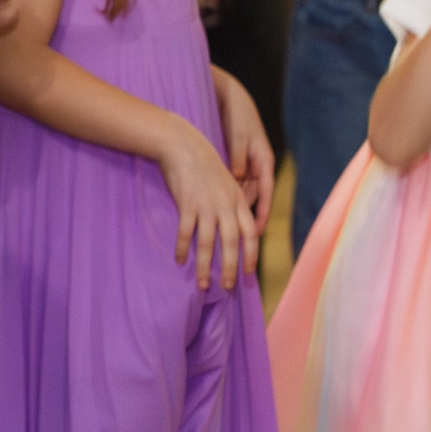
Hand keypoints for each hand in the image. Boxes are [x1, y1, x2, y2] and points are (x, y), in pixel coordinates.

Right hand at [155, 114, 255, 290]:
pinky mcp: (187, 203)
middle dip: (231, 267)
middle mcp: (225, 204)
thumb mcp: (225, 182)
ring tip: (203, 284)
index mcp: (237, 199)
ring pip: (209, 242)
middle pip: (232, 242)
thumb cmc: (203, 164)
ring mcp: (206, 204)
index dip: (251, 255)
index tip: (248, 273)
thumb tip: (233, 227)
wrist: (182, 144)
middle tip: (227, 287)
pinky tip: (180, 259)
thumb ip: (231, 203)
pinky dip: (183, 247)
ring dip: (206, 265)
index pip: (250, 233)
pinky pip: (186, 231)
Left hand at [211, 66, 273, 234]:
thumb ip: (238, 158)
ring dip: (234, 208)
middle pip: (252, 197)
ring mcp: (246, 164)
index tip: (257, 234)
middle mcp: (257, 165)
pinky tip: (214, 207)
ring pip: (241, 192)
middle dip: (246, 218)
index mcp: (264, 160)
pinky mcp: (234, 161)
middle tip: (238, 239)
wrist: (230, 96)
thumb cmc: (237, 115)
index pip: (266, 193)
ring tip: (224, 230)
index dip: (261, 213)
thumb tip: (237, 179)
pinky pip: (232, 183)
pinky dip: (225, 194)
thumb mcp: (239, 137)